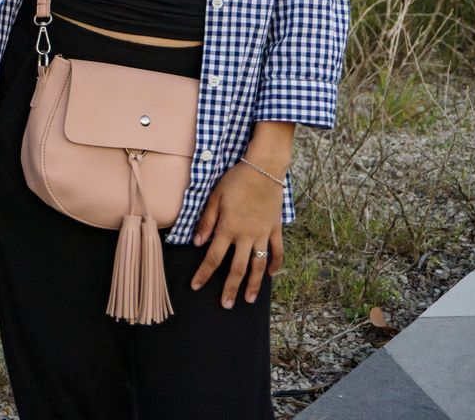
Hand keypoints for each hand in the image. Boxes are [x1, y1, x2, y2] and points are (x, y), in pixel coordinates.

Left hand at [189, 162, 283, 307]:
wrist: (263, 168)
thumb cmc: (236, 180)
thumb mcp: (215, 197)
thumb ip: (207, 221)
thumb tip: (197, 243)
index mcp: (228, 228)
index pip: (213, 258)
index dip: (204, 274)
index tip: (196, 286)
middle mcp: (246, 236)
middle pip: (237, 269)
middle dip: (230, 289)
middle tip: (225, 305)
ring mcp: (263, 234)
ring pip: (259, 266)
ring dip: (254, 285)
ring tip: (249, 300)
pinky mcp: (275, 228)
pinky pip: (277, 251)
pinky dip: (276, 264)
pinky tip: (272, 275)